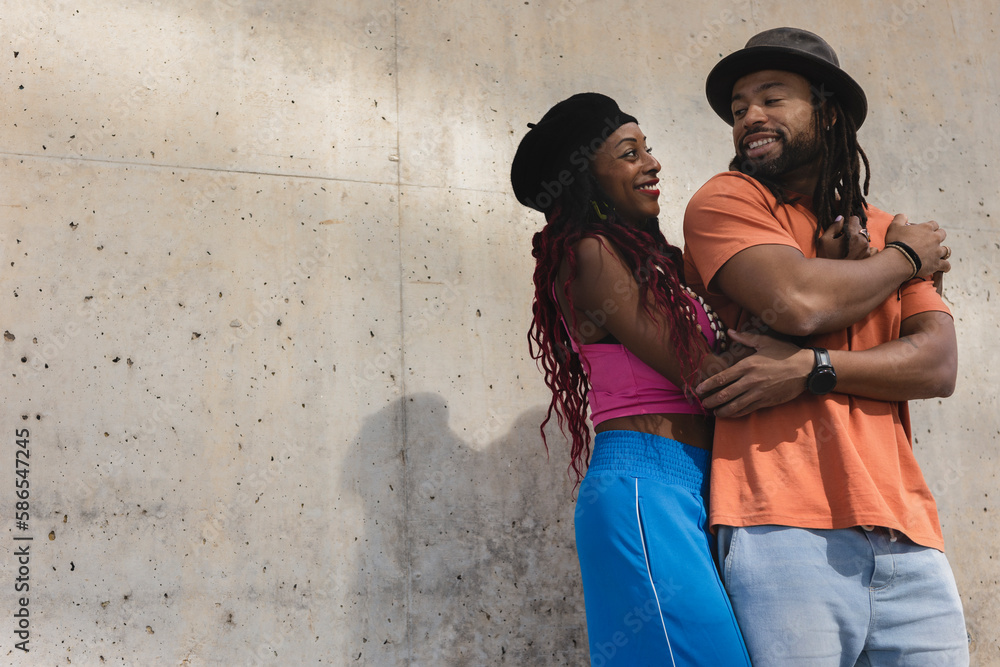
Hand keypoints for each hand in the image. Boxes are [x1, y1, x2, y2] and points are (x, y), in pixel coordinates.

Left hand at [695, 330, 813, 418]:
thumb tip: (729, 332)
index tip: (698, 389)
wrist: (806, 369)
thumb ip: (745, 338)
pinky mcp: (766, 401)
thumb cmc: (785, 353)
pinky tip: (729, 414)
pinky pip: (747, 410)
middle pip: (725, 394)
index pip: (722, 378)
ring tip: (714, 412)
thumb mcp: (765, 342)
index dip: (708, 385)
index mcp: (747, 365)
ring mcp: (758, 393)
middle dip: (711, 400)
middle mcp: (751, 380)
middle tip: (702, 403)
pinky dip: (736, 413)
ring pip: (735, 405)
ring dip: (722, 410)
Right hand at [817, 215, 875, 259]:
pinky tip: (856, 256)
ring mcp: (869, 252)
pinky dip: (865, 251)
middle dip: (853, 232)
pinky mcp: (870, 260)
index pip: (855, 219)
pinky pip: (872, 250)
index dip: (847, 223)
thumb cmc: (826, 258)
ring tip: (848, 250)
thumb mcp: (824, 241)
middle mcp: (865, 243)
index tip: (842, 230)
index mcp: (854, 235)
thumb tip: (841, 218)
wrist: (830, 278)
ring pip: (866, 239)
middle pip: (861, 229)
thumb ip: (833, 227)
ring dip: (859, 242)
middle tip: (843, 242)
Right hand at [884, 214, 951, 277]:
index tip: (924, 231)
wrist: (898, 260)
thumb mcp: (894, 227)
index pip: (934, 224)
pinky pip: (946, 265)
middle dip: (938, 237)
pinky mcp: (936, 264)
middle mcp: (935, 238)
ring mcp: (937, 252)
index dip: (929, 227)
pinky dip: (945, 266)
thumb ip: (900, 218)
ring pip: (946, 250)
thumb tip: (904, 216)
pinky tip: (942, 267)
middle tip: (930, 242)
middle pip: (942, 234)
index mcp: (926, 228)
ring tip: (936, 255)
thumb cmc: (896, 243)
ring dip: (942, 252)